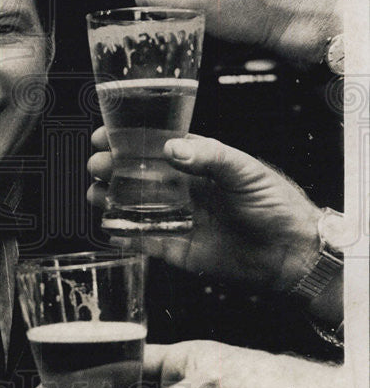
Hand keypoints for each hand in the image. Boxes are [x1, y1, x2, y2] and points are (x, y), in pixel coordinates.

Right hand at [87, 129, 320, 293]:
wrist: (292, 253)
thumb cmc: (276, 204)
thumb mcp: (245, 171)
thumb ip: (209, 157)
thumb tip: (172, 147)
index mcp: (198, 163)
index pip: (155, 145)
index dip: (128, 139)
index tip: (104, 135)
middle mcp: (184, 189)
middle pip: (138, 175)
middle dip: (112, 168)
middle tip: (97, 166)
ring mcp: (178, 218)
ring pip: (135, 206)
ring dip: (112, 199)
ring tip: (95, 194)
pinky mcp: (178, 249)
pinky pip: (145, 240)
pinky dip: (125, 234)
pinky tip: (111, 227)